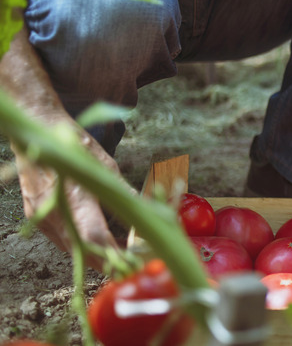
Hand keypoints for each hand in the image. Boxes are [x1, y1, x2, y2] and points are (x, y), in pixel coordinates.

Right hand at [14, 118, 120, 270]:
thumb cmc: (75, 146)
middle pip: (83, 250)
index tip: (130, 262)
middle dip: (106, 263)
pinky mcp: (36, 217)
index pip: (95, 236)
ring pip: (71, 249)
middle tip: (128, 269)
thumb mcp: (105, 165)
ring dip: (93, 257)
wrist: (38, 133)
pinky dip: (79, 245)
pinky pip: (60, 240)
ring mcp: (42, 217)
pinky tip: (94, 245)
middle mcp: (55, 211)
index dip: (113, 254)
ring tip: (116, 259)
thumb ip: (122, 192)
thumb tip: (144, 210)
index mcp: (75, 197)